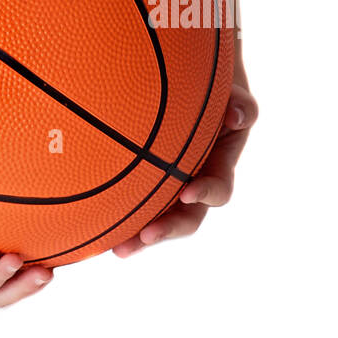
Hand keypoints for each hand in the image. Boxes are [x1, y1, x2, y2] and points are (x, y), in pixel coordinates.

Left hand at [112, 83, 258, 258]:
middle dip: (169, 228)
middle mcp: (194, 184)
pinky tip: (96, 231)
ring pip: (157, 219)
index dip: (205, 193)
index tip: (187, 192)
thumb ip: (240, 105)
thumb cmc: (212, 92)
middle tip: (147, 235)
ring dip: (141, 237)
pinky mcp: (143, 186)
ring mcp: (168, 187)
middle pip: (188, 217)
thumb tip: (235, 117)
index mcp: (217, 168)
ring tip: (120, 249)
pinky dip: (117, 219)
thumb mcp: (232, 95)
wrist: (188, 88)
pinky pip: (132, 206)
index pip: (217, 190)